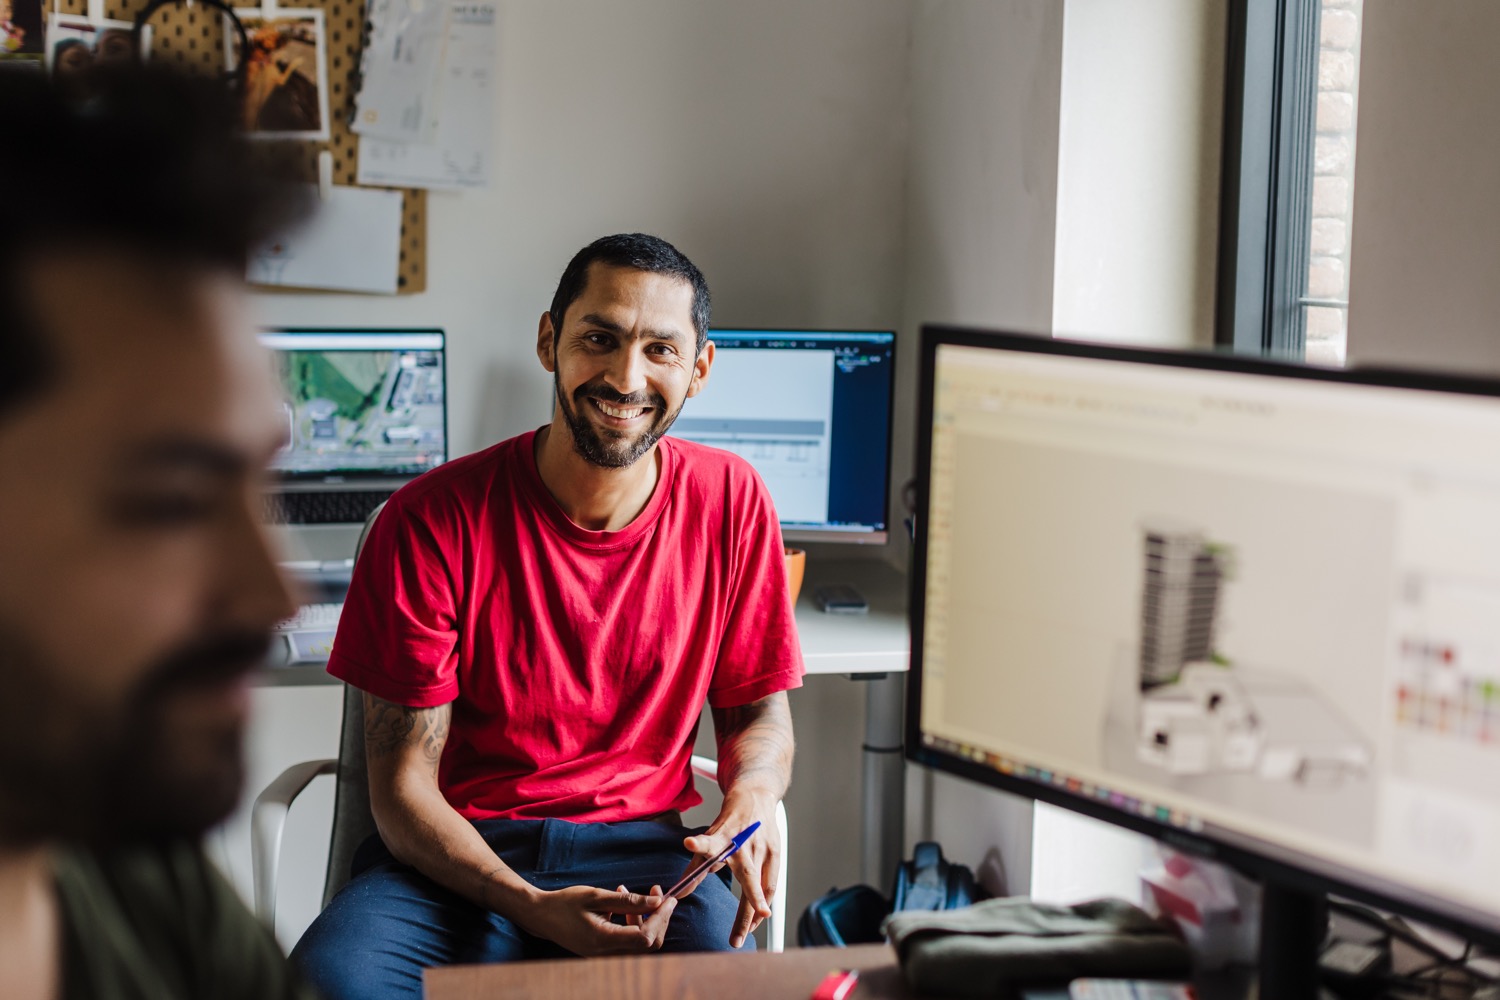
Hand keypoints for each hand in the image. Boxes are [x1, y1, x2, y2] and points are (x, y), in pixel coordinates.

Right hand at [519, 884, 675, 955]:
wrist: (540, 916)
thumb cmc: (565, 903)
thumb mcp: (596, 896)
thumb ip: (627, 901)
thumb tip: (656, 902)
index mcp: (604, 940)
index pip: (645, 938)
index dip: (661, 919)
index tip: (668, 899)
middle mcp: (605, 954)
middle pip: (647, 945)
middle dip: (657, 918)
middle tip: (658, 894)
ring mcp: (604, 956)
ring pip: (639, 944)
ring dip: (644, 919)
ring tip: (629, 891)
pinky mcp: (603, 952)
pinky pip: (628, 942)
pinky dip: (632, 924)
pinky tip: (622, 904)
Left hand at [681, 792, 779, 947]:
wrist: (756, 797)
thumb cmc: (730, 822)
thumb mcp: (710, 838)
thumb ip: (696, 867)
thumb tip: (679, 893)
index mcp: (724, 837)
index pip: (710, 842)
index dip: (699, 845)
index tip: (689, 843)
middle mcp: (745, 844)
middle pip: (748, 880)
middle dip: (746, 910)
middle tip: (737, 938)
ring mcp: (763, 849)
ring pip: (763, 888)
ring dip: (754, 914)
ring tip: (743, 935)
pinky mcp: (776, 853)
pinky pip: (772, 885)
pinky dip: (763, 903)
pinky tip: (758, 918)